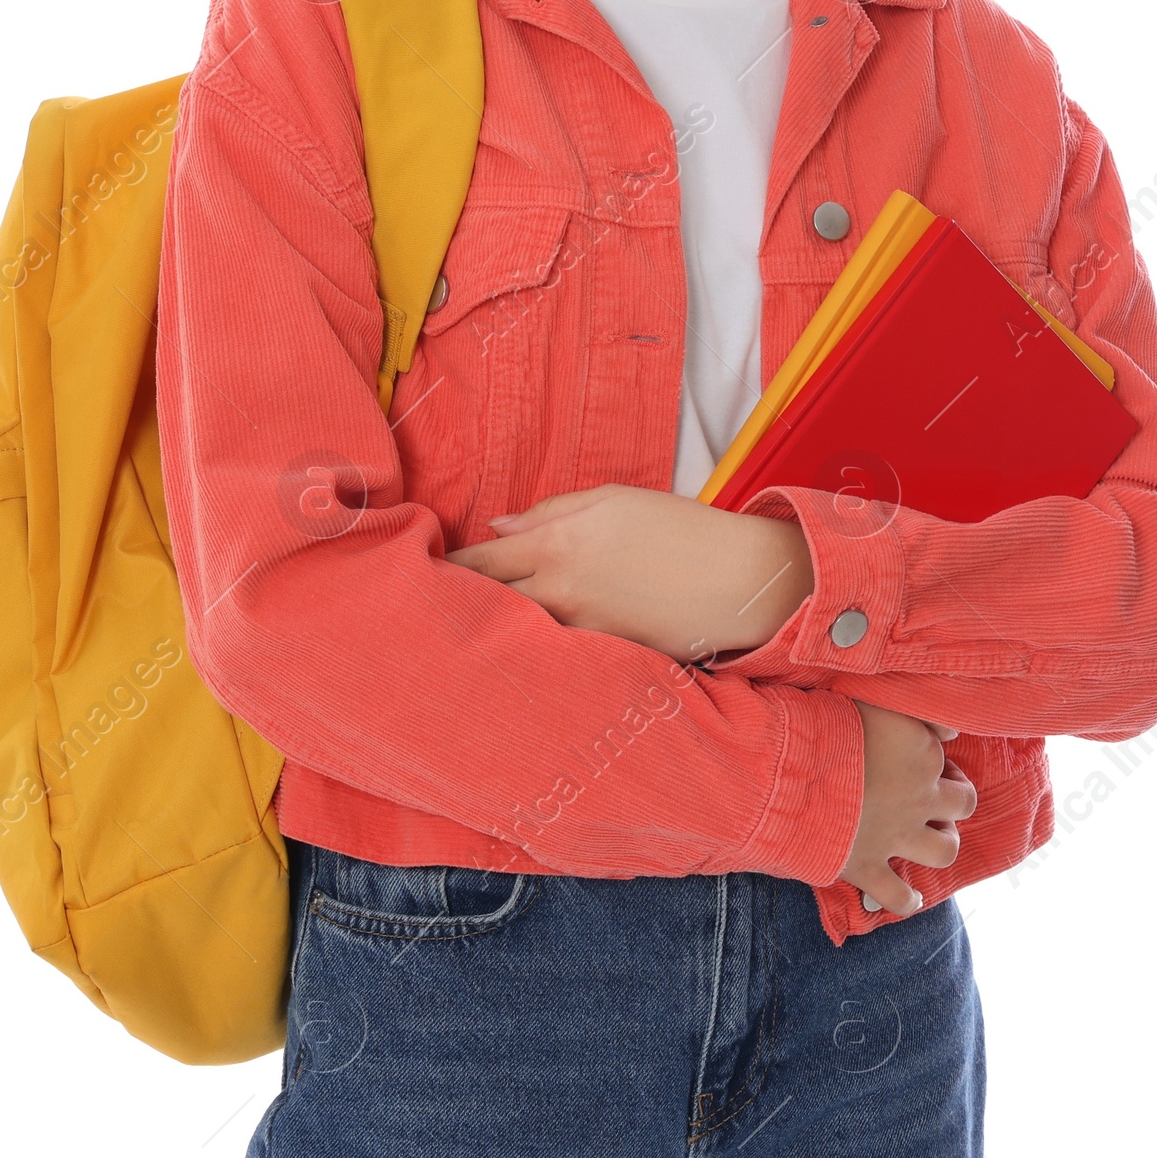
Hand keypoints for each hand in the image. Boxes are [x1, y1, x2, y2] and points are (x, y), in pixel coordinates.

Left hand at [443, 484, 814, 660]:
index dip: (445, 571)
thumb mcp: (613, 499)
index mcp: (557, 544)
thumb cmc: (679, 527)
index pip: (479, 563)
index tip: (417, 577)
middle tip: (420, 616)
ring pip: (518, 634)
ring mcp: (579, 631)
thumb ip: (549, 512)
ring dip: (493, 634)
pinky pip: (556, 653)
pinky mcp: (602, 658)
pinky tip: (521, 658)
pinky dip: (536, 652)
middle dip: (455, 608)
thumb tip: (497, 528)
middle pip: (488, 605)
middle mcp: (559, 592)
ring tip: (461, 639)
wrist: (740, 581)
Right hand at [840, 702, 976, 917]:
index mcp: (921, 752)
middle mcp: (919, 798)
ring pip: (945, 850)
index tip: (915, 751)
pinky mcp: (868, 867)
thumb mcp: (873, 699)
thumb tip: (952, 732)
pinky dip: (907, 900)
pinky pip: (898, 897)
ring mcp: (896, 836)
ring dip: (943, 844)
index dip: (935, 754)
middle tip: (933, 796)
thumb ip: (916, 713)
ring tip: (930, 838)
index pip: (947, 753)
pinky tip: (911, 897)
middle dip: (954, 800)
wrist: (790, 774)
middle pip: (963, 804)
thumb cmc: (824, 725)